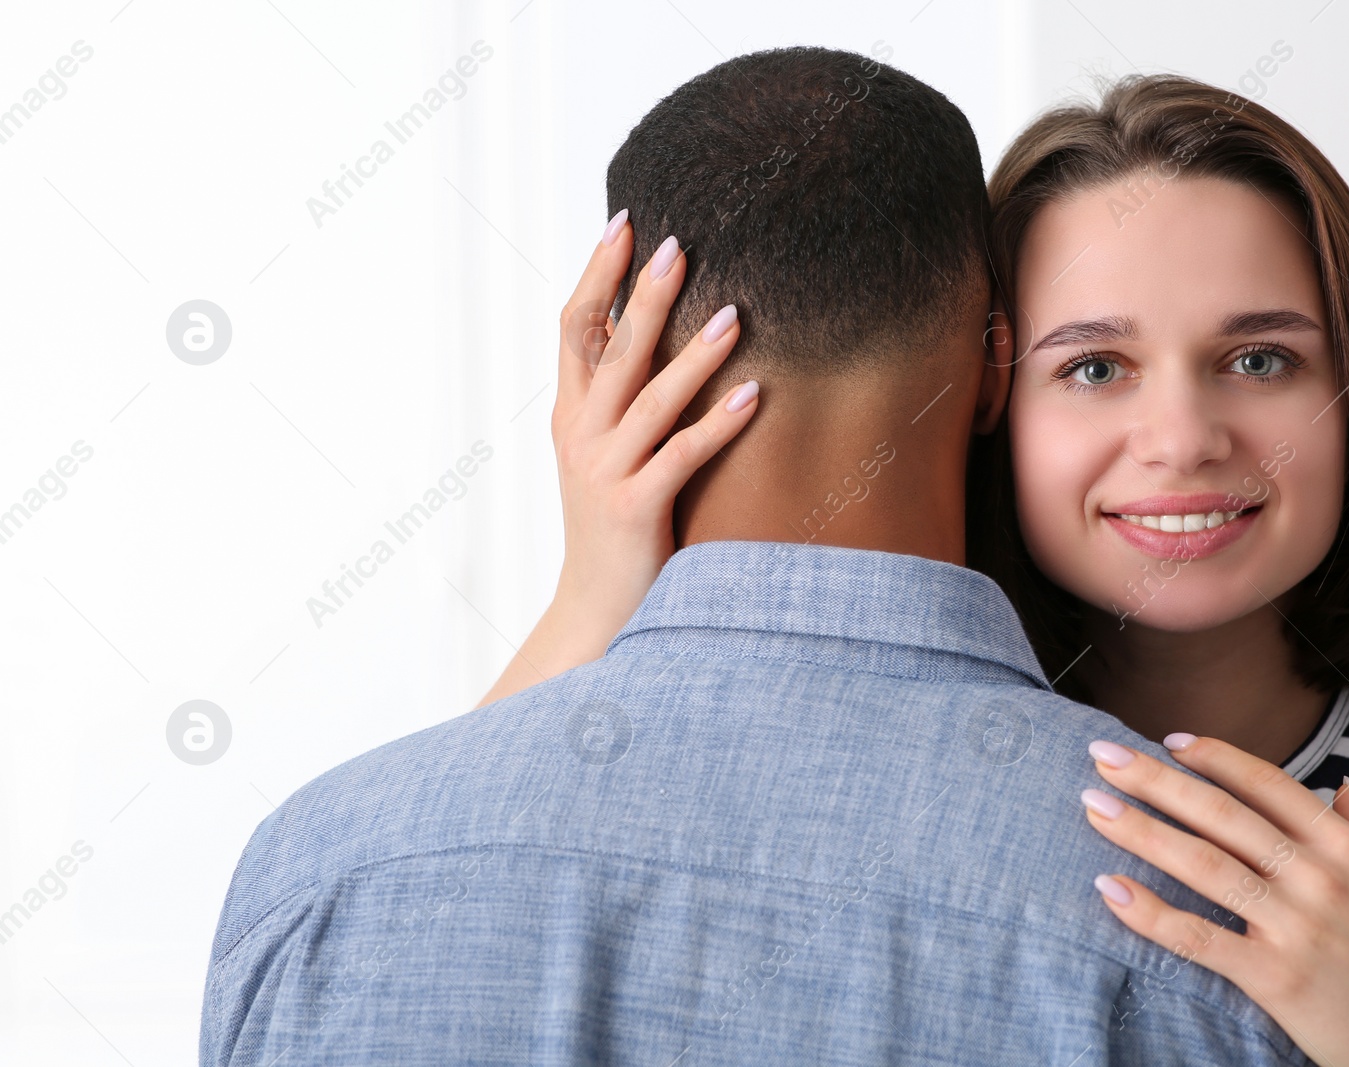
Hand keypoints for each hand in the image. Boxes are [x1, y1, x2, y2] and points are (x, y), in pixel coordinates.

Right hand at [478, 210, 759, 705]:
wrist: (595, 610)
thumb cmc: (614, 526)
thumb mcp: (603, 456)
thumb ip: (620, 401)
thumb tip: (649, 335)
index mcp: (570, 415)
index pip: (574, 329)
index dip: (596, 274)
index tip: (625, 223)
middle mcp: (580, 435)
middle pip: (613, 349)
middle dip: (644, 292)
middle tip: (678, 242)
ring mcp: (604, 472)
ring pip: (650, 398)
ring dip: (695, 353)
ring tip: (737, 313)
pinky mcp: (634, 509)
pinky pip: (682, 456)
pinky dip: (719, 423)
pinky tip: (756, 394)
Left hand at [1081, 734, 1348, 1066]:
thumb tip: (1341, 787)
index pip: (1267, 785)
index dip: (1214, 757)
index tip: (1168, 740)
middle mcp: (1319, 876)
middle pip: (1219, 813)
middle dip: (1154, 779)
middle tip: (1101, 754)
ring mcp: (1296, 926)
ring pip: (1201, 864)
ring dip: (1139, 830)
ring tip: (1091, 806)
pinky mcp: (1275, 977)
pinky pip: (1198, 937)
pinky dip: (1148, 912)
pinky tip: (1108, 889)